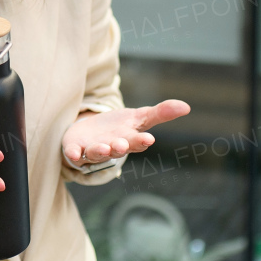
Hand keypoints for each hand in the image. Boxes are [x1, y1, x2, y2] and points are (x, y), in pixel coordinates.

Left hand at [61, 99, 190, 166]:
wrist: (90, 133)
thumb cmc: (118, 128)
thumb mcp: (138, 117)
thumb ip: (161, 113)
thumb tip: (187, 106)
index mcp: (128, 139)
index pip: (137, 141)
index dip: (141, 141)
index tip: (148, 139)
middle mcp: (111, 147)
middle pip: (116, 149)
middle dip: (120, 147)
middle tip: (123, 144)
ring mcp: (92, 149)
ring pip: (96, 153)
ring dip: (100, 152)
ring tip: (104, 148)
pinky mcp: (75, 148)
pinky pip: (74, 154)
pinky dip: (74, 155)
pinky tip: (74, 153)